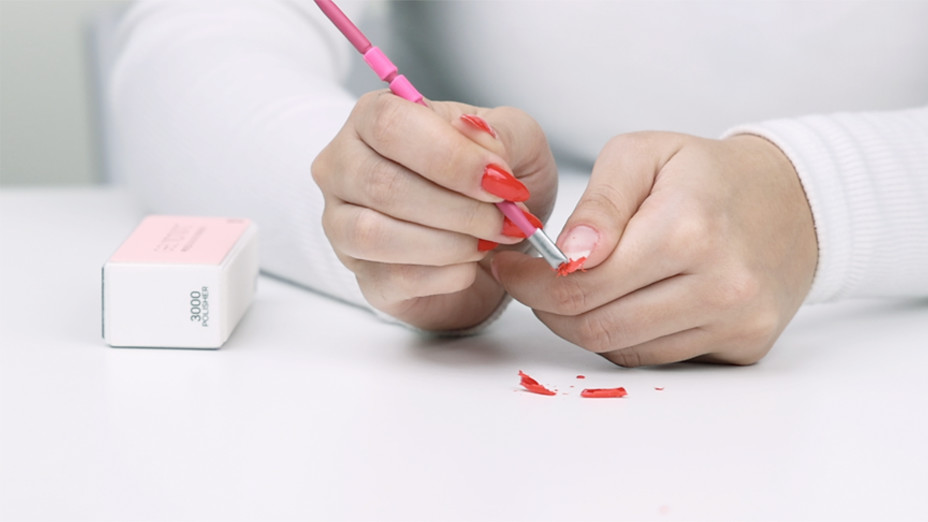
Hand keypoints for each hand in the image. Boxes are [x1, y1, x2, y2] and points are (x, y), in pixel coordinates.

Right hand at [311, 91, 557, 329]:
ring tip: (486, 242)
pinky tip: (469, 266)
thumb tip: (477, 136)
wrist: (500, 242)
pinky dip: (444, 275)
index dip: (448, 156)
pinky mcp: (365, 278)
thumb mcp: (518, 141)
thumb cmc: (494, 183)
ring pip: (374, 235)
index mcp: (374, 119)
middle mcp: (345, 168)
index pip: (389, 124)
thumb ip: (504, 131)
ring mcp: (343, 226)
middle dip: (457, 208)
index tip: (498, 180)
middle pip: (382, 184)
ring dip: (446, 243)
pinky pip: (392, 279)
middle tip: (504, 219)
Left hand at [492, 132, 817, 365]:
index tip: (508, 268)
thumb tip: (566, 255)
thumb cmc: (707, 173)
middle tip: (532, 284)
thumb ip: (599, 203)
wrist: (794, 201)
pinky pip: (657, 358)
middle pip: (595, 326)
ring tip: (576, 289)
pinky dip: (625, 336)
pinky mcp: (744, 346)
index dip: (530, 283)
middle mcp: (718, 285)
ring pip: (621, 350)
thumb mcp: (643, 155)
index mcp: (688, 229)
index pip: (581, 284)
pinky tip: (624, 303)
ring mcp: (735, 322)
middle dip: (547, 309)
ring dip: (582, 325)